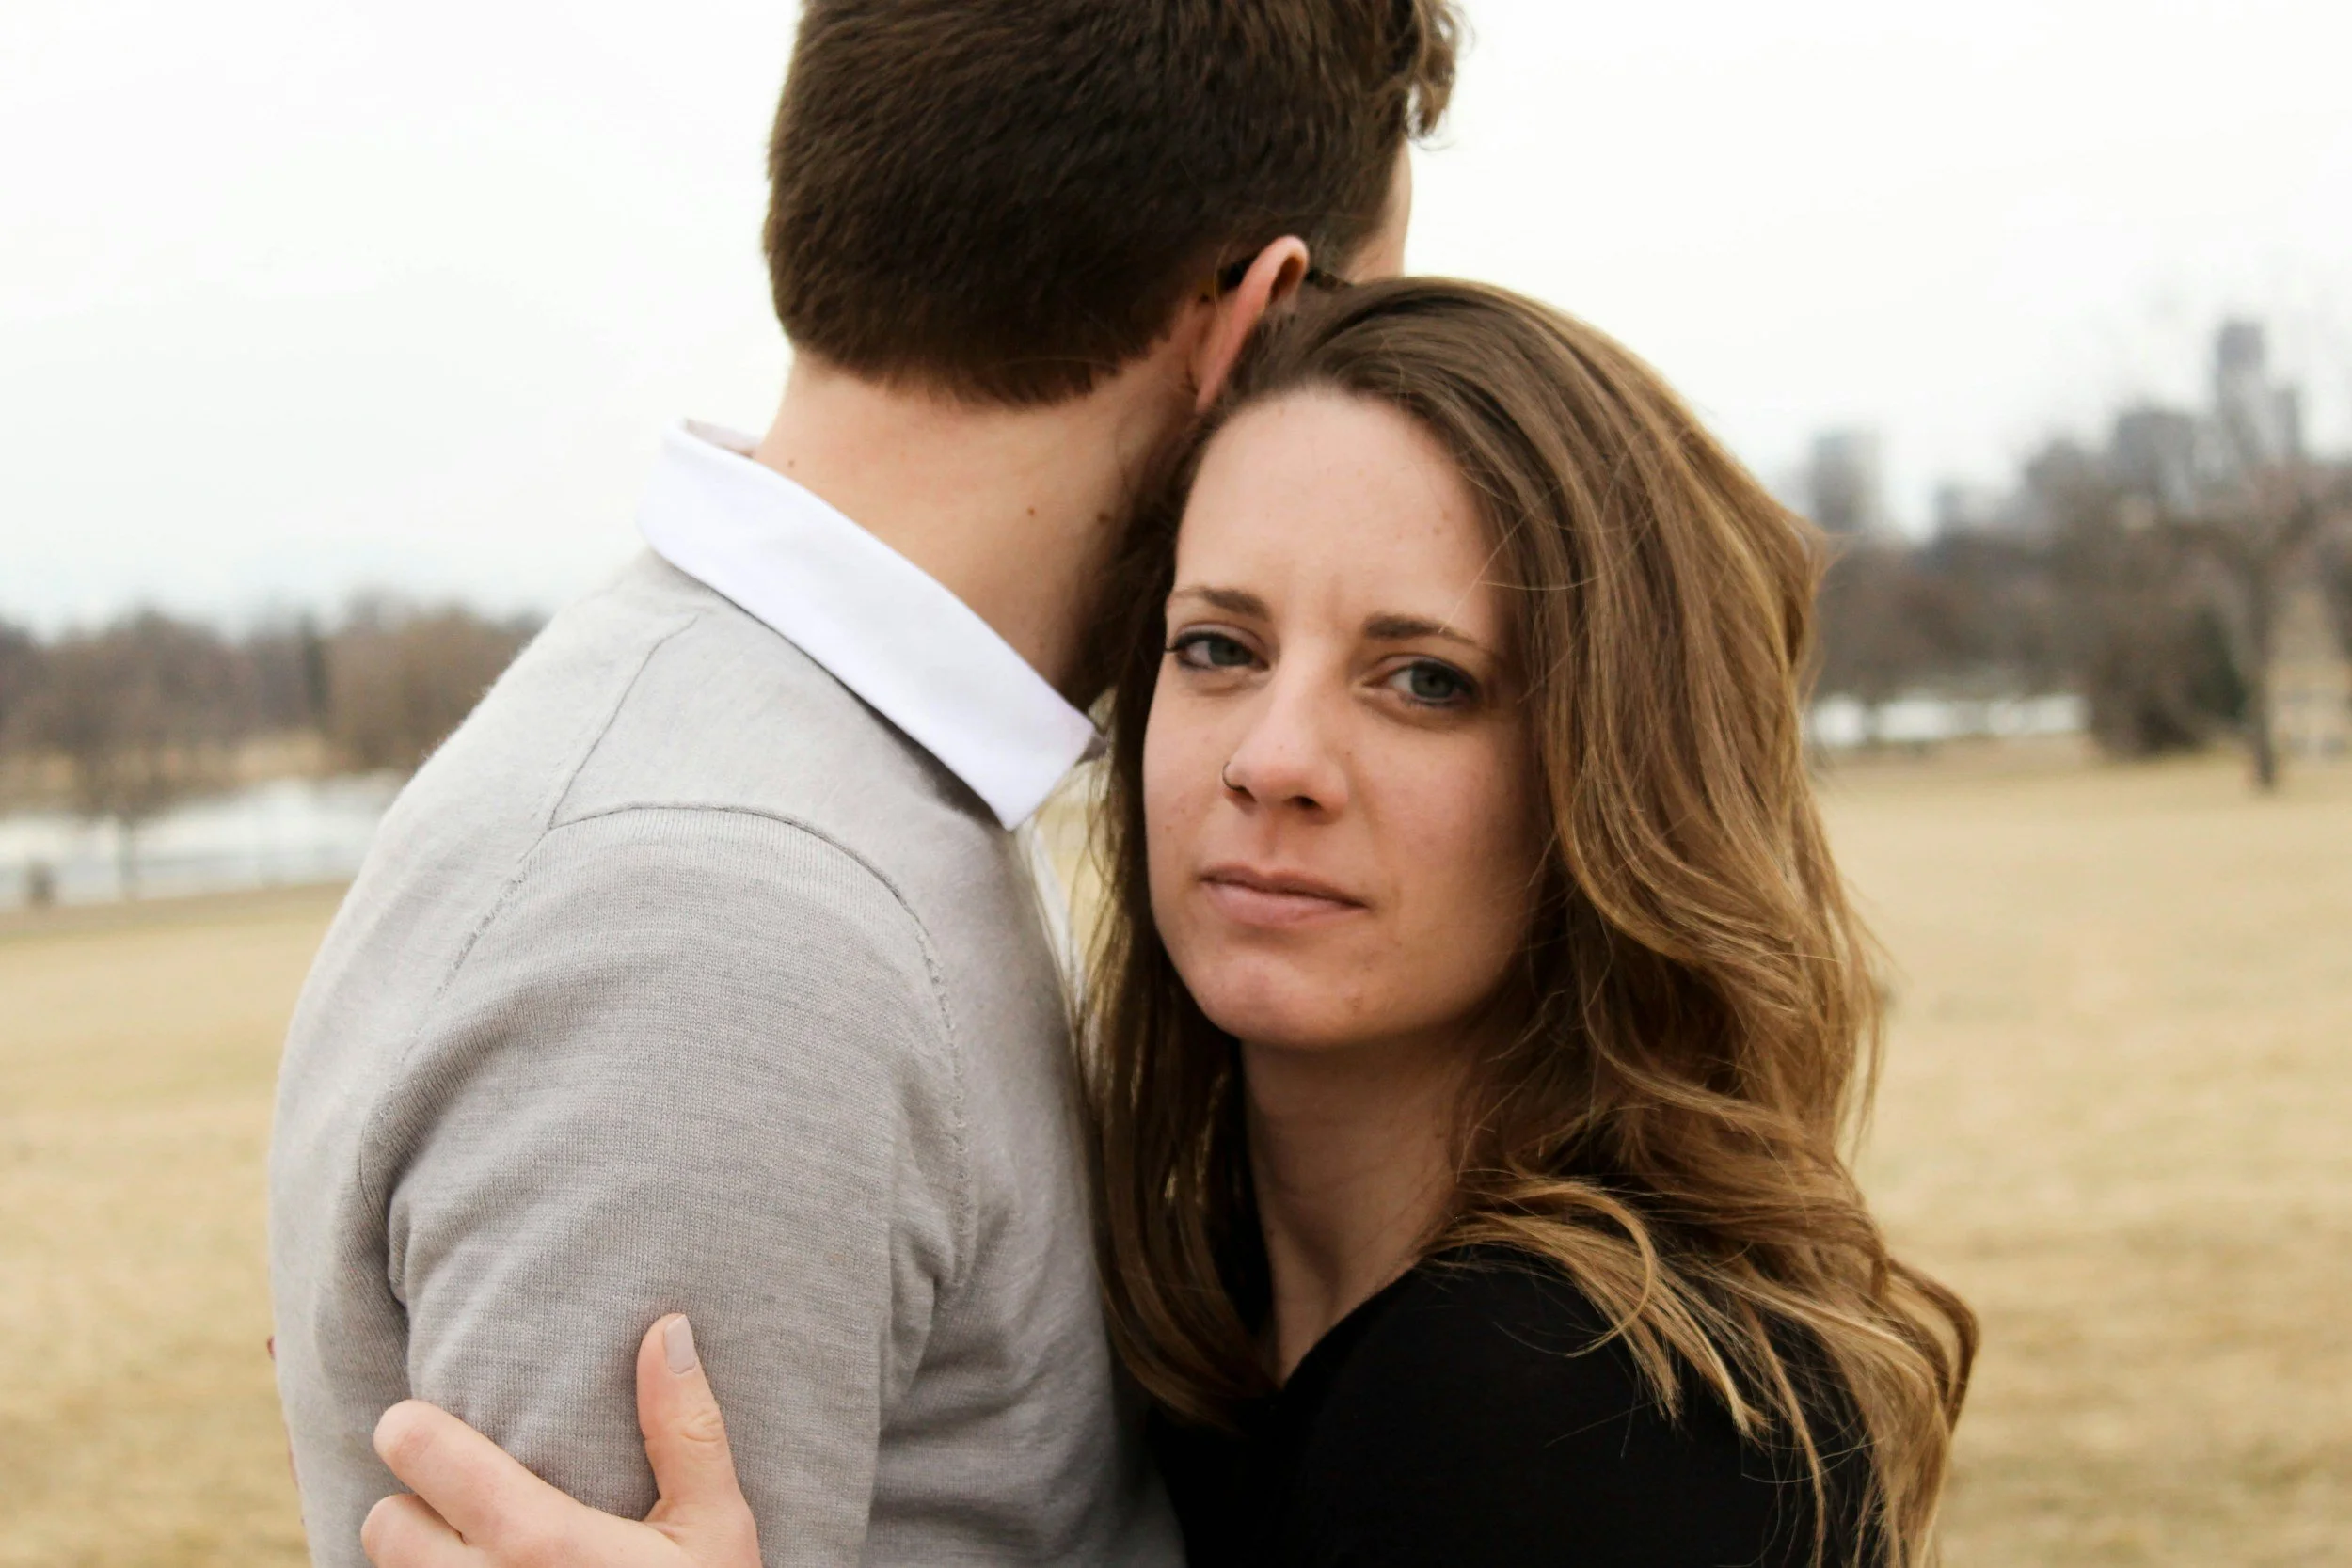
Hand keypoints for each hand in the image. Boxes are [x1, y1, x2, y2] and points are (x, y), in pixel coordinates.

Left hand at [361, 1315, 760, 1567]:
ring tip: (476, 1562)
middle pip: (384, 1529)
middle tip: (462, 1508)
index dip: (411, 1433)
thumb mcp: (717, 1529)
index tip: (418, 1425)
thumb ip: (686, 1429)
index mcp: (541, 1544)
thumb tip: (667, 1327)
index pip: (424, 1460)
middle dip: (413, 1512)